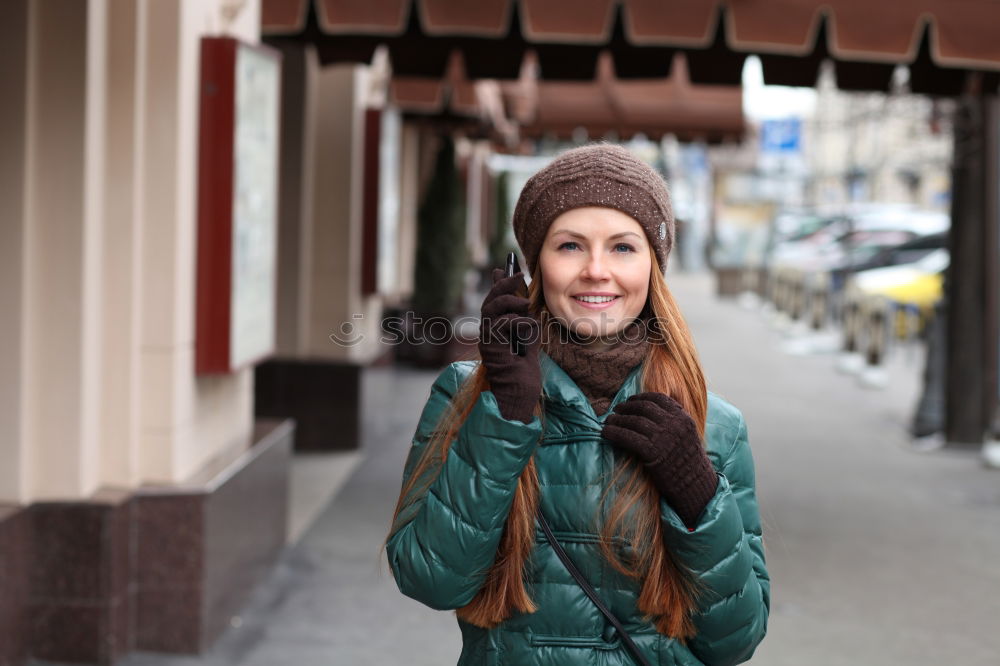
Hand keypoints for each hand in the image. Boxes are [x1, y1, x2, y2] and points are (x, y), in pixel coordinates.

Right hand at [478, 269, 540, 422]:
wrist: (517, 396)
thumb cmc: (523, 373)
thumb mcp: (529, 341)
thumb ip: (526, 323)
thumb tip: (527, 305)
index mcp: (496, 330)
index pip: (494, 301)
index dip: (498, 283)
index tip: (504, 267)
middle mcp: (487, 333)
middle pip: (490, 300)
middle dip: (503, 284)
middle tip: (518, 274)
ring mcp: (487, 339)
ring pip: (491, 308)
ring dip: (509, 301)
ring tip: (524, 303)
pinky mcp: (491, 347)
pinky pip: (501, 324)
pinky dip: (515, 321)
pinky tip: (524, 326)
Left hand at [602, 392, 717, 526]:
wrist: (696, 485)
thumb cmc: (689, 462)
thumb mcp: (687, 435)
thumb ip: (673, 422)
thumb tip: (650, 411)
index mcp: (683, 418)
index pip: (658, 399)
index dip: (641, 398)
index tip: (630, 400)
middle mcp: (674, 424)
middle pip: (644, 408)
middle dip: (627, 407)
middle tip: (616, 410)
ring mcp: (664, 437)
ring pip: (634, 421)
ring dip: (617, 420)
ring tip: (608, 421)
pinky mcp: (653, 452)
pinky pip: (628, 437)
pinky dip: (614, 433)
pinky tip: (605, 433)